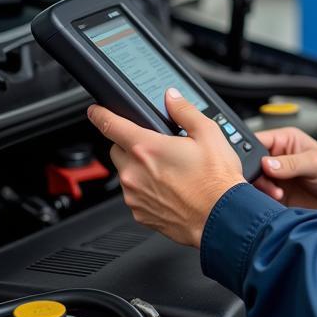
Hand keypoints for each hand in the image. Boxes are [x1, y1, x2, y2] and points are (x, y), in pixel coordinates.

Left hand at [87, 88, 245, 246]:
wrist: (221, 218)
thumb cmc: (215, 180)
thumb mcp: (208, 133)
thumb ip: (185, 111)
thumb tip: (172, 98)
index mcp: (147, 148)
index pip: (111, 125)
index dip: (100, 114)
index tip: (95, 111)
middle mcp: (134, 172)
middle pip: (117, 150)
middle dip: (131, 144)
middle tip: (157, 146)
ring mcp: (135, 196)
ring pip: (127, 174)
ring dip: (140, 168)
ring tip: (170, 171)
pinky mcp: (140, 214)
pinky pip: (135, 195)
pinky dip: (146, 190)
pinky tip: (170, 189)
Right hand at [254, 126, 316, 215]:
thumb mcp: (315, 163)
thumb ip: (291, 163)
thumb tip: (267, 164)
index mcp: (283, 140)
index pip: (256, 142)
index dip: (247, 153)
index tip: (250, 166)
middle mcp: (275, 158)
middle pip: (249, 164)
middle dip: (252, 174)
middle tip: (265, 183)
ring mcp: (274, 177)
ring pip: (252, 182)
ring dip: (260, 190)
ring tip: (277, 194)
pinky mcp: (274, 195)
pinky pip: (260, 198)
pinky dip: (263, 201)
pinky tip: (276, 201)